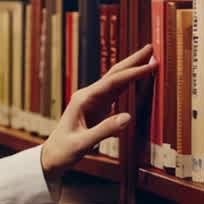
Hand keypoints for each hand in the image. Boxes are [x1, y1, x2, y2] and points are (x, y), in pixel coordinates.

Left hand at [40, 44, 156, 179]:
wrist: (52, 156)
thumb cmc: (64, 150)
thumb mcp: (82, 143)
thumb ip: (104, 131)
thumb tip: (128, 117)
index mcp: (83, 99)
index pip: (112, 82)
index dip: (133, 73)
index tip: (150, 65)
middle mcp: (88, 95)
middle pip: (114, 74)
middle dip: (133, 61)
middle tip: (151, 48)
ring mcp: (93, 100)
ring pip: (116, 81)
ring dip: (132, 69)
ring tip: (148, 58)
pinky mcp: (98, 108)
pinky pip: (116, 92)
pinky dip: (129, 83)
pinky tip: (138, 77)